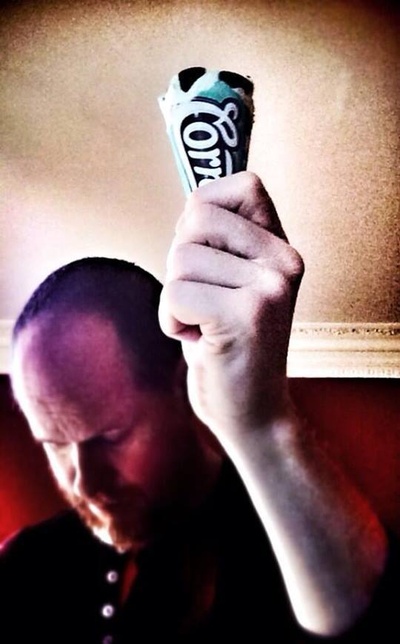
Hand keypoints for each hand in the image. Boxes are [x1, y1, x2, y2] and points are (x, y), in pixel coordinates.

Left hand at [159, 172, 303, 440]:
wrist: (253, 412)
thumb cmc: (229, 345)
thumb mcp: (233, 283)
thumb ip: (221, 241)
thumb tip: (193, 201)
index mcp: (283, 247)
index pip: (242, 184)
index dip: (205, 213)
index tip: (208, 258)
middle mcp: (286, 260)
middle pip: (196, 219)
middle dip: (181, 264)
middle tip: (204, 303)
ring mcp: (271, 286)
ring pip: (180, 259)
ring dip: (176, 300)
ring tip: (206, 327)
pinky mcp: (248, 313)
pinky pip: (175, 293)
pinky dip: (173, 322)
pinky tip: (202, 342)